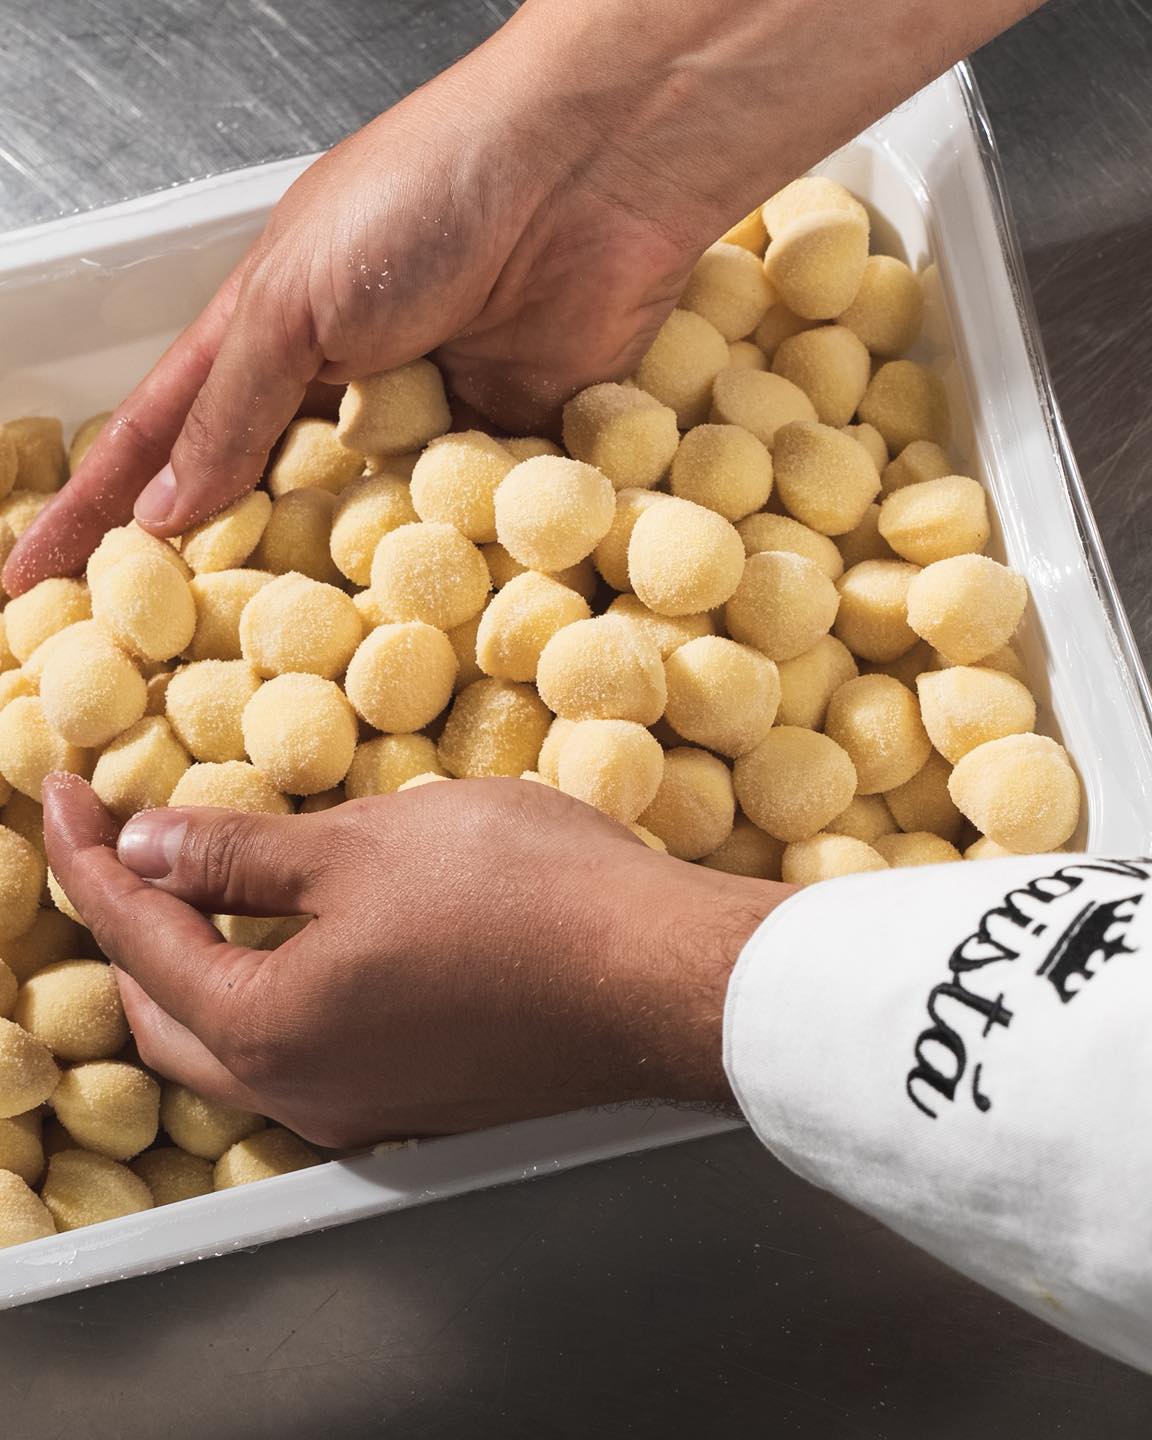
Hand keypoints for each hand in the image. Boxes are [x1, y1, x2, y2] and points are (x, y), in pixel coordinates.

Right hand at [3, 6, 717, 595]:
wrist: (589, 175)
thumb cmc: (426, 197)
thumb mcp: (295, 299)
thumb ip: (233, 409)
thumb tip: (165, 514)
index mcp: (263, 334)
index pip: (158, 439)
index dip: (96, 510)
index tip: (35, 579)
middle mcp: (335, 389)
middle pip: (260, 502)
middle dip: (217, 574)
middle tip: (170, 655)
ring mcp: (421, 427)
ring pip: (359, 533)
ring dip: (329, 588)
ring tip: (284, 664)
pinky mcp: (504, 457)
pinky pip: (456, 533)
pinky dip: (432, 569)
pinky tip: (401, 624)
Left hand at [43, 774, 785, 1146]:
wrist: (660, 975)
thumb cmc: (522, 896)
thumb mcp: (365, 846)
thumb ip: (239, 855)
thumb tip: (145, 846)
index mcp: (268, 1026)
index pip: (136, 935)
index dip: (89, 854)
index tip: (64, 790)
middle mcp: (303, 1090)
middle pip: (166, 1010)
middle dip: (127, 925)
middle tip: (117, 844)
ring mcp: (365, 1107)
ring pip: (232, 1041)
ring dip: (195, 965)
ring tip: (195, 886)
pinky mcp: (421, 1100)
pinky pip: (302, 1051)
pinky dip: (265, 992)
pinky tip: (296, 940)